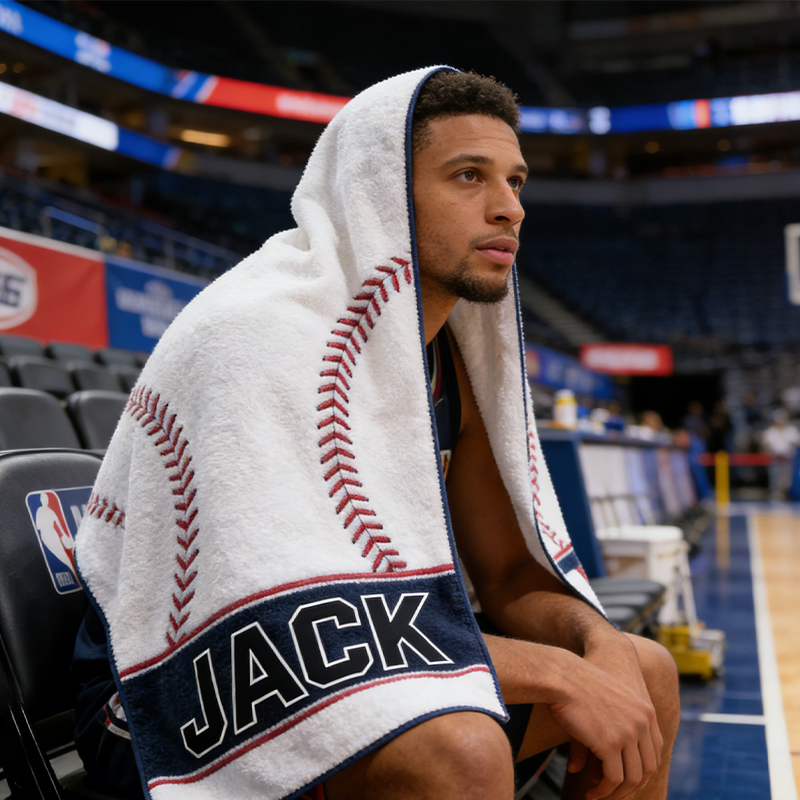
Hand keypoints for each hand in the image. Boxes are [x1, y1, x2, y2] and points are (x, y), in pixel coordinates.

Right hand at [545, 638, 660, 799]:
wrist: (561, 674)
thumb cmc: (574, 686)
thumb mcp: (598, 709)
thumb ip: (596, 738)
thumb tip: (578, 769)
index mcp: (645, 711)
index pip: (653, 753)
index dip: (640, 771)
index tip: (623, 780)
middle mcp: (642, 722)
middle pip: (647, 769)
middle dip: (630, 786)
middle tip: (611, 793)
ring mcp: (628, 733)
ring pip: (632, 778)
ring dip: (615, 793)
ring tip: (598, 796)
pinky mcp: (610, 743)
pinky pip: (613, 779)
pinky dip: (604, 792)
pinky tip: (591, 793)